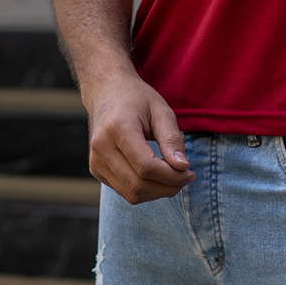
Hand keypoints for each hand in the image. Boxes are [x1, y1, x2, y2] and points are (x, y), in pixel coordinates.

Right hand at [83, 69, 195, 203]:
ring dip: (157, 192)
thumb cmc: (137, 98)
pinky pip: (123, 190)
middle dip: (167, 187)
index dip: (171, 176)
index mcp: (118, 128)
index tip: (190, 172)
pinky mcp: (96, 169)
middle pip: (138, 184)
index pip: (146, 167)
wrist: (106, 91)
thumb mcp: (160, 110)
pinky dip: (144, 189)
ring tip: (173, 177)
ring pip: (130, 194)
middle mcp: (101, 146)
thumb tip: (183, 168)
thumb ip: (171, 139)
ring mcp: (96, 160)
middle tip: (186, 177)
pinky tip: (156, 175)